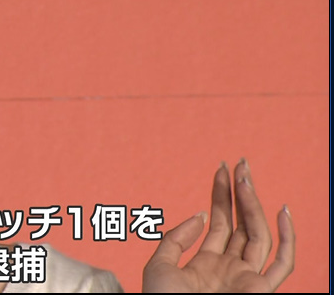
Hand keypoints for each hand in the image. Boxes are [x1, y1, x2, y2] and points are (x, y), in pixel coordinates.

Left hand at [143, 159, 294, 292]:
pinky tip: (281, 210)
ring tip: (245, 177)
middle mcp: (230, 269)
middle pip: (240, 224)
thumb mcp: (158, 266)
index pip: (218, 222)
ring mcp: (246, 279)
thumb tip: (200, 215)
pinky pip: (282, 263)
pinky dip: (288, 238)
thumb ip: (176, 238)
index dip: (220, 195)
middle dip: (241, 193)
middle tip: (239, 162)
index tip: (220, 169)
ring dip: (254, 205)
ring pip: (258, 235)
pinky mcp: (260, 290)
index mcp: (206, 264)